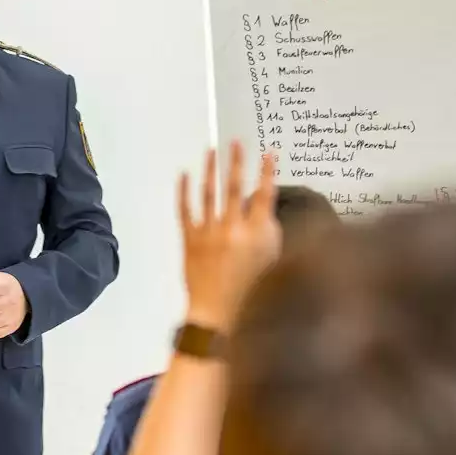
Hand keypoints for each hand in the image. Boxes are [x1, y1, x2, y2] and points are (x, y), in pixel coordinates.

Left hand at [178, 140, 279, 330]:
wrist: (218, 312)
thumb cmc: (251, 289)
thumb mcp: (272, 259)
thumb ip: (269, 229)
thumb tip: (264, 204)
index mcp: (257, 234)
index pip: (265, 194)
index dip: (267, 171)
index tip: (268, 153)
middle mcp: (233, 229)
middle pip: (235, 187)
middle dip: (236, 162)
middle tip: (235, 142)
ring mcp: (209, 233)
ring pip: (209, 193)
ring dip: (211, 169)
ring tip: (212, 151)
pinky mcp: (189, 239)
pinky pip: (184, 209)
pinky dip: (183, 191)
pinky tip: (183, 174)